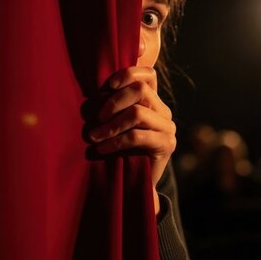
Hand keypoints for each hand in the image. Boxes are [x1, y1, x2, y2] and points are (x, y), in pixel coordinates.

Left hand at [87, 67, 175, 214]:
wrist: (133, 186)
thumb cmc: (118, 152)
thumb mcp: (114, 125)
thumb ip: (111, 106)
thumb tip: (92, 92)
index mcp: (152, 101)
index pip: (148, 74)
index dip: (128, 73)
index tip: (108, 85)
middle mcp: (163, 111)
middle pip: (140, 89)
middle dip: (113, 101)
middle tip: (96, 118)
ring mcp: (168, 128)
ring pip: (137, 112)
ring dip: (110, 125)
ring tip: (93, 136)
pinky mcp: (166, 145)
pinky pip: (137, 136)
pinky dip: (115, 141)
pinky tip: (100, 149)